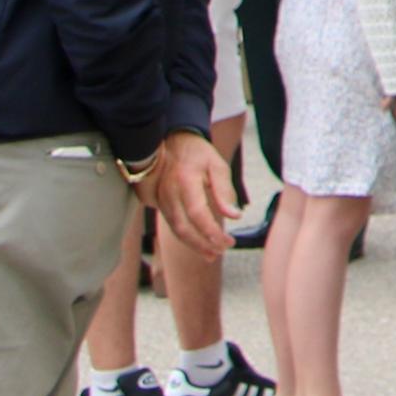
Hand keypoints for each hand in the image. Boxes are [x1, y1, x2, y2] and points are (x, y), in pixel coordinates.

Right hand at [143, 130, 230, 258]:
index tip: (228, 242)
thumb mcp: (217, 164)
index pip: (197, 213)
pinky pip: (172, 225)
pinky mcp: (159, 203)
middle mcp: (169, 192)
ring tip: (213, 255)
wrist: (172, 141)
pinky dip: (186, 238)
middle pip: (184, 227)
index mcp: (185, 181)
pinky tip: (199, 245)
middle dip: (203, 244)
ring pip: (176, 229)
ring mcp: (162, 199)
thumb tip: (235, 216)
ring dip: (194, 245)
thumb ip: (225, 190)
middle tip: (222, 251)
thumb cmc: (198, 153)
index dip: (212, 232)